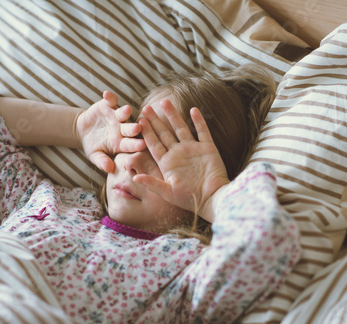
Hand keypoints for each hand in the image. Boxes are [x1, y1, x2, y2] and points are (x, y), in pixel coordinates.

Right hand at [77, 91, 145, 172]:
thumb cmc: (93, 146)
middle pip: (130, 128)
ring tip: (126, 110)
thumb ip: (102, 161)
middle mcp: (122, 128)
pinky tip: (106, 94)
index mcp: (122, 143)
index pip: (131, 144)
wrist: (84, 131)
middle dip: (133, 128)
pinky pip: (110, 100)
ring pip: (123, 113)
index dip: (136, 144)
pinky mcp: (108, 105)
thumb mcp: (95, 155)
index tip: (142, 145)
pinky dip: (109, 97)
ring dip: (124, 111)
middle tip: (138, 127)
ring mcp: (116, 116)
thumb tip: (109, 169)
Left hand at [133, 99, 229, 219]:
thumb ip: (152, 183)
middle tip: (146, 107)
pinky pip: (202, 132)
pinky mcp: (207, 148)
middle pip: (164, 133)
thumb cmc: (189, 199)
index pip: (154, 144)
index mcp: (167, 163)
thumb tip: (134, 177)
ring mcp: (193, 150)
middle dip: (155, 120)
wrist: (212, 199)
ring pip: (181, 128)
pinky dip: (198, 121)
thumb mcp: (168, 192)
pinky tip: (193, 109)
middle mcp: (178, 154)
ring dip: (173, 115)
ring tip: (165, 101)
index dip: (146, 133)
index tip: (139, 121)